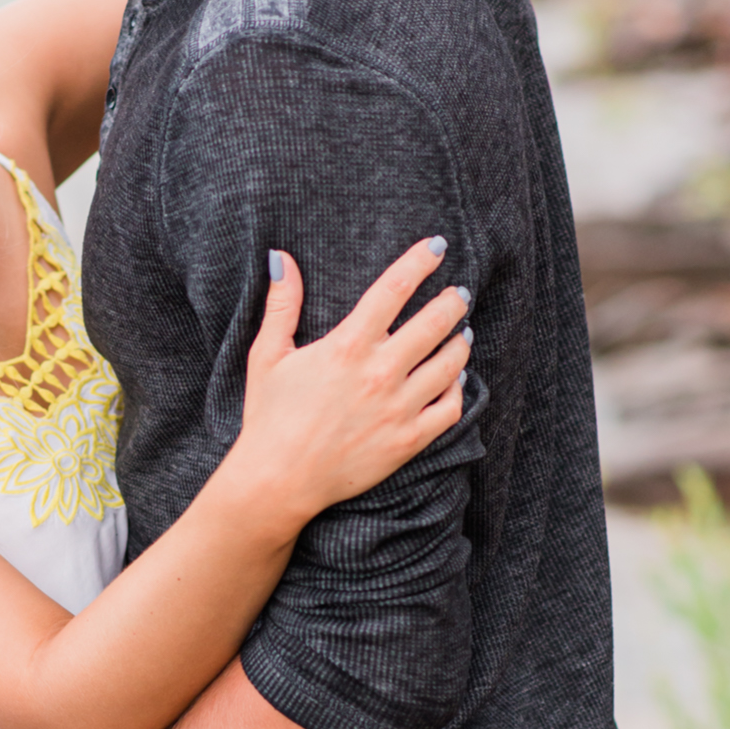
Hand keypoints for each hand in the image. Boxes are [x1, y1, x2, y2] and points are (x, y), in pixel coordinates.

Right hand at [222, 240, 468, 524]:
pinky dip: (459, 389)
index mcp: (347, 346)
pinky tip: (456, 378)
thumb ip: (281, 305)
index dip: (420, 262)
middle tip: (459, 293)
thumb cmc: (269, 418)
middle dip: (452, 301)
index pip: (394, 289)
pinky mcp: (408, 441)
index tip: (438, 247)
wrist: (277, 481)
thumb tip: (281, 257)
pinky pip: (450, 409)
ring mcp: (398, 409)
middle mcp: (379, 373)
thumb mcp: (267, 356)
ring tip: (462, 332)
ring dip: (460, 342)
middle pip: (434, 323)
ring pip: (450, 364)